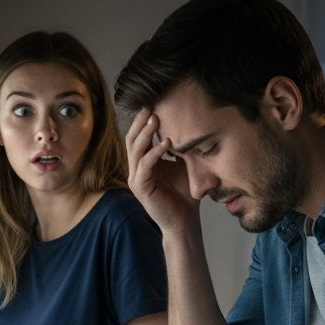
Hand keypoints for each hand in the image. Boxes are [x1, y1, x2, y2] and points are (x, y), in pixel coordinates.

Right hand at [126, 110, 198, 236]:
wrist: (184, 222)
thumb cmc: (185, 194)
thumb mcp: (185, 165)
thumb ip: (182, 148)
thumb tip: (192, 125)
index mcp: (145, 161)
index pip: (139, 136)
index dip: (144, 120)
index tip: (154, 102)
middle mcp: (137, 168)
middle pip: (132, 139)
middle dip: (140, 122)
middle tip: (150, 105)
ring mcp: (136, 178)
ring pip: (135, 149)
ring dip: (146, 133)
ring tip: (156, 119)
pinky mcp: (141, 188)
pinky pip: (145, 165)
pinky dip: (154, 152)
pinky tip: (166, 143)